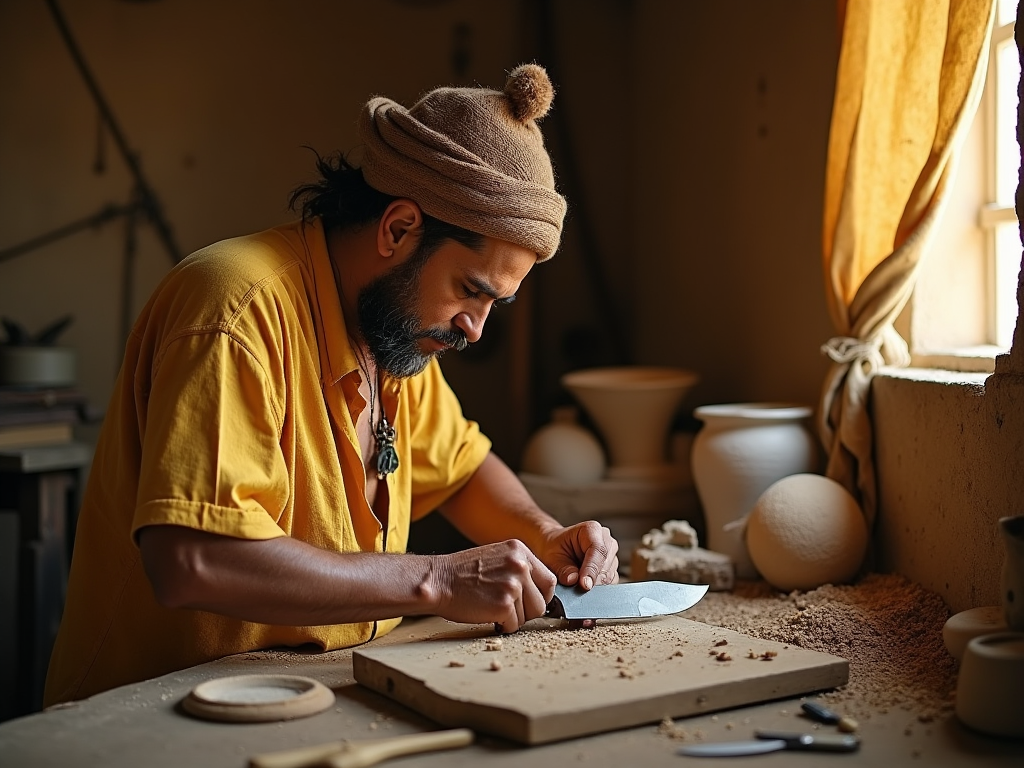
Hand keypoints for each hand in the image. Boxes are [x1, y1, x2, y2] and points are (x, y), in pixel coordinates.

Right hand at [429, 540, 556, 632]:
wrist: (438, 580)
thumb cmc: (462, 573)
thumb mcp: (497, 557)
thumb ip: (519, 568)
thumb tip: (539, 590)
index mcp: (520, 551)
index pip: (549, 580)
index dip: (540, 596)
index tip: (528, 601)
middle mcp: (520, 565)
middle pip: (542, 601)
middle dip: (526, 610)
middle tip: (505, 607)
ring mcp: (513, 584)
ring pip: (529, 615)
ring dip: (513, 618)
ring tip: (492, 607)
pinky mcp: (504, 605)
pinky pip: (514, 625)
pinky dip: (502, 626)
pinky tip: (487, 614)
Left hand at [535, 521, 619, 589]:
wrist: (555, 547)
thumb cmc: (554, 547)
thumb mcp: (552, 557)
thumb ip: (563, 569)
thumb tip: (573, 580)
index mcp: (591, 530)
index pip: (598, 550)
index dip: (592, 569)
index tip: (584, 585)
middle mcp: (605, 540)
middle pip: (606, 564)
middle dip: (592, 580)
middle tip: (577, 589)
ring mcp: (611, 554)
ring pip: (609, 575)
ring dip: (594, 585)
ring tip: (578, 584)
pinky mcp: (612, 567)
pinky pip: (610, 582)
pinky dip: (598, 588)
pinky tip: (584, 584)